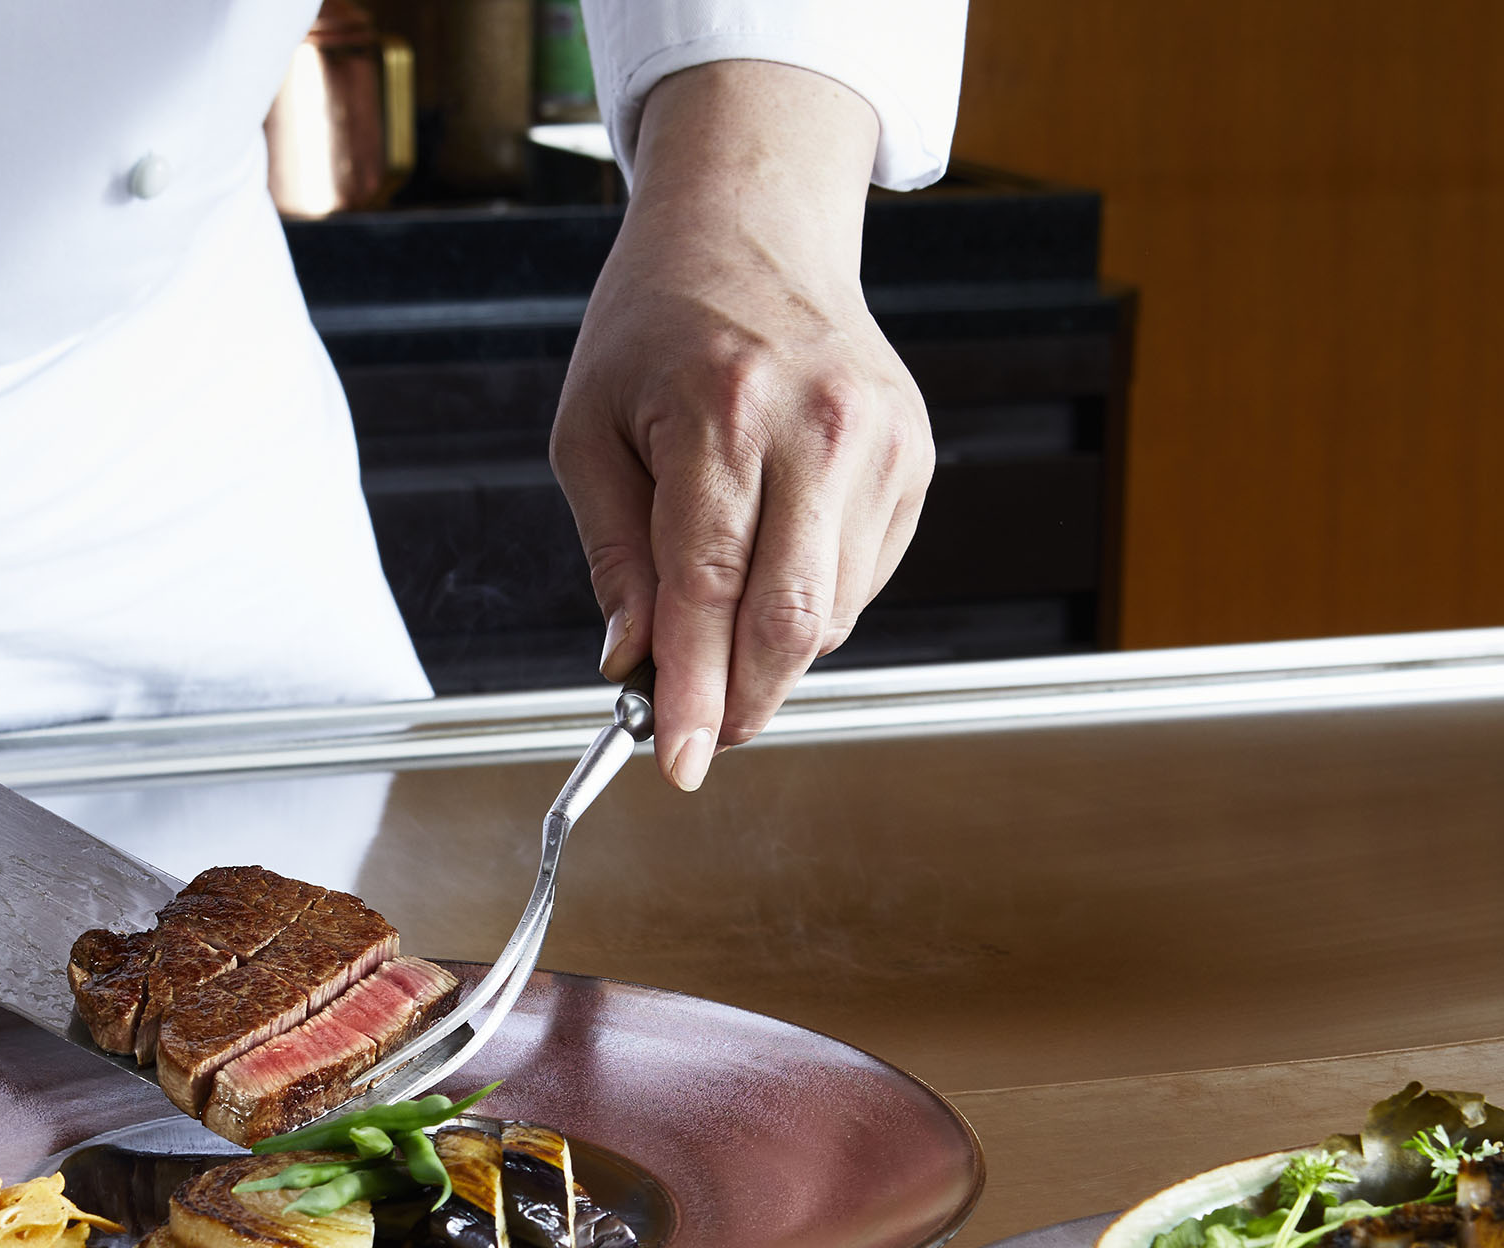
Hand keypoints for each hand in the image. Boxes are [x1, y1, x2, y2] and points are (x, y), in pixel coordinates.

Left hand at [551, 61, 931, 789]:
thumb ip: (614, 555)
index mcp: (724, 410)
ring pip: (832, 615)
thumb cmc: (659, 324)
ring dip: (771, 651)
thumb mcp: (590, 430)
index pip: (709, 589)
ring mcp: (881, 445)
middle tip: (701, 729)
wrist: (755, 230)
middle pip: (791, 620)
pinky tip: (774, 555)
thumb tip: (631, 663)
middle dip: (742, 698)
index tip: (677, 760)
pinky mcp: (914, 461)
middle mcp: (819, 426)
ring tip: (720, 611)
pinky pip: (862, 581)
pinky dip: (811, 603)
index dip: (692, 692)